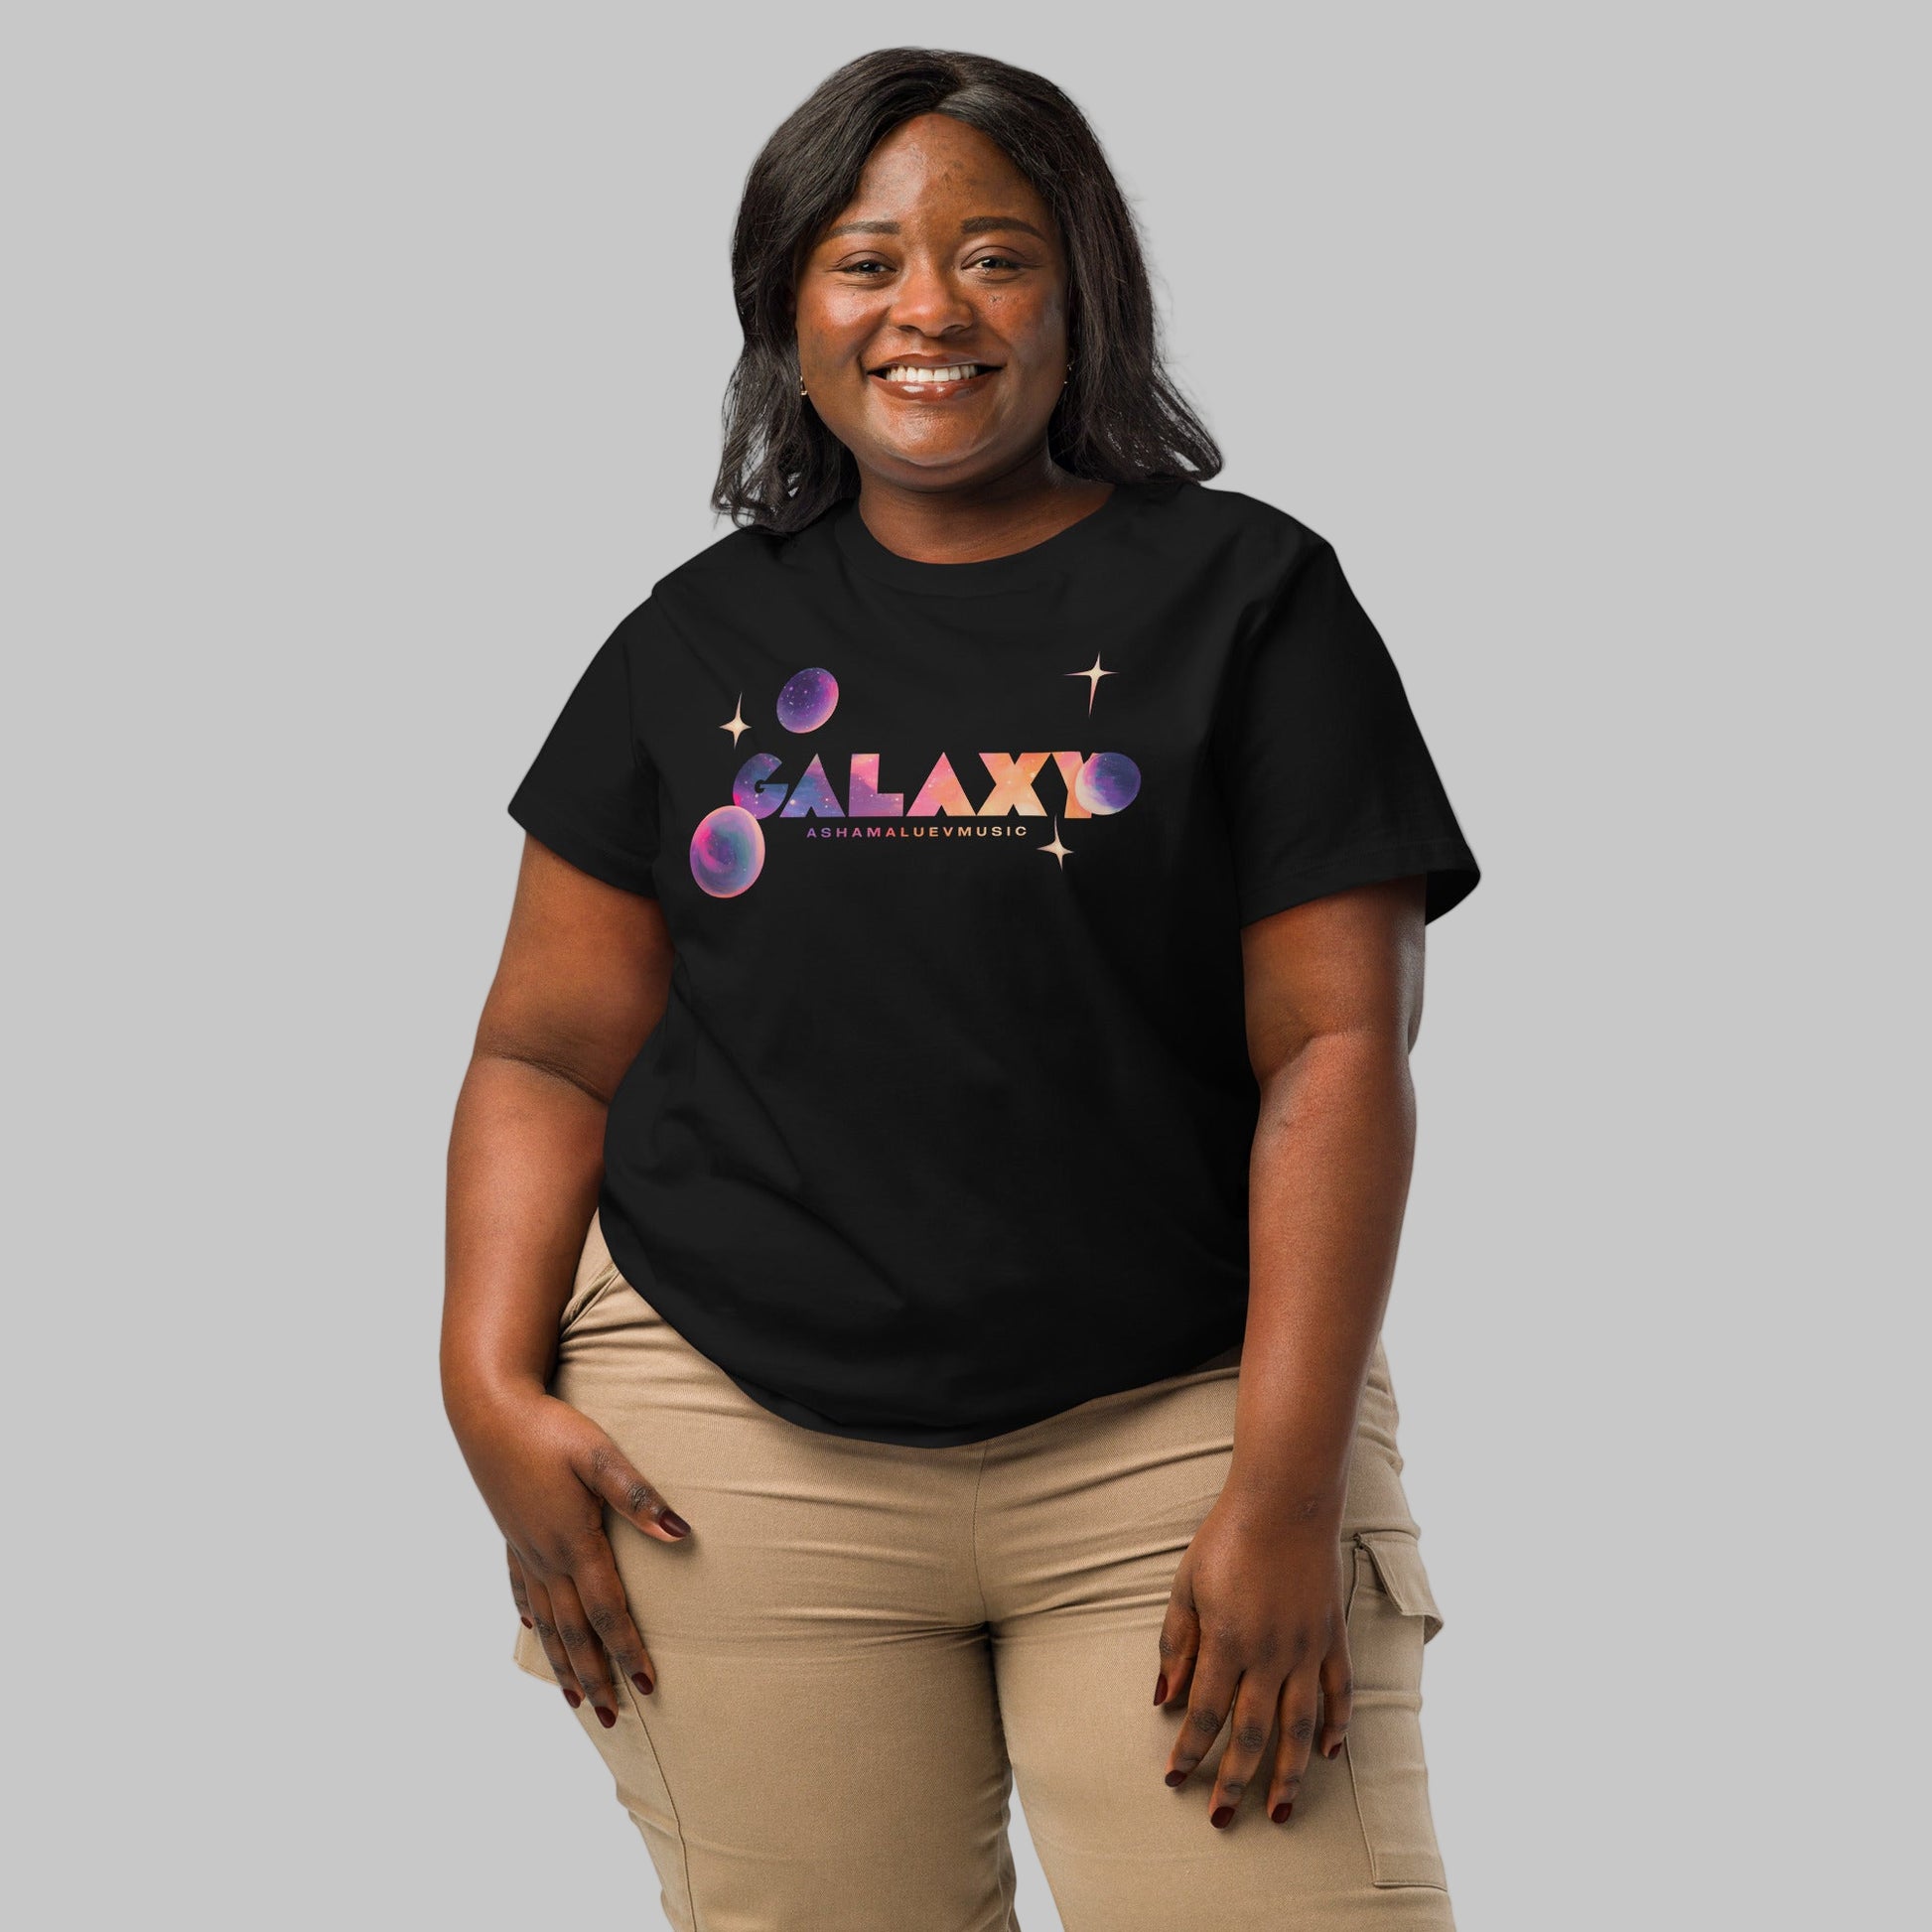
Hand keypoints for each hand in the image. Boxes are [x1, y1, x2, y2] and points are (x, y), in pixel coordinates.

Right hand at [451, 1381, 690, 1725]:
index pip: (607, 1612)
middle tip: (612, 1718)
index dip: (628, 1651)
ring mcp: (524, 1549)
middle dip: (595, 1677)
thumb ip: (639, 1498)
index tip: (647, 1687)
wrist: (488, 1411)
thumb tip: (681, 1534)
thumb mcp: (601, 1456)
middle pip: (574, 1632)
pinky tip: (531, 1629)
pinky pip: (521, 1589)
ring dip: (562, 1662)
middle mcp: (546, 1557)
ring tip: (574, 1700)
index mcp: (574, 1543)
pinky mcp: (511, 1534)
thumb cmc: (549, 1429)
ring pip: (546, 1621)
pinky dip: (531, 1618)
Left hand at [1153, 1495, 1351, 1827]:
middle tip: (1221, 1818)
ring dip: (1289, 1775)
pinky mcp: (1332, 1637)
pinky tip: (1327, 1755)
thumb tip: (1164, 1697)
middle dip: (1234, 1781)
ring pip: (1300, 1729)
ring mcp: (1307, 1648)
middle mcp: (1271, 1654)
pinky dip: (1336, 1727)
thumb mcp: (1186, 1586)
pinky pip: (1340, 1693)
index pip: (1206, 1713)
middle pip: (1252, 1734)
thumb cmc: (1227, 1538)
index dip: (1189, 1751)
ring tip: (1281, 1811)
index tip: (1174, 1778)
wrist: (1286, 1502)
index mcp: (1228, 1641)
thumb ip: (1176, 1644)